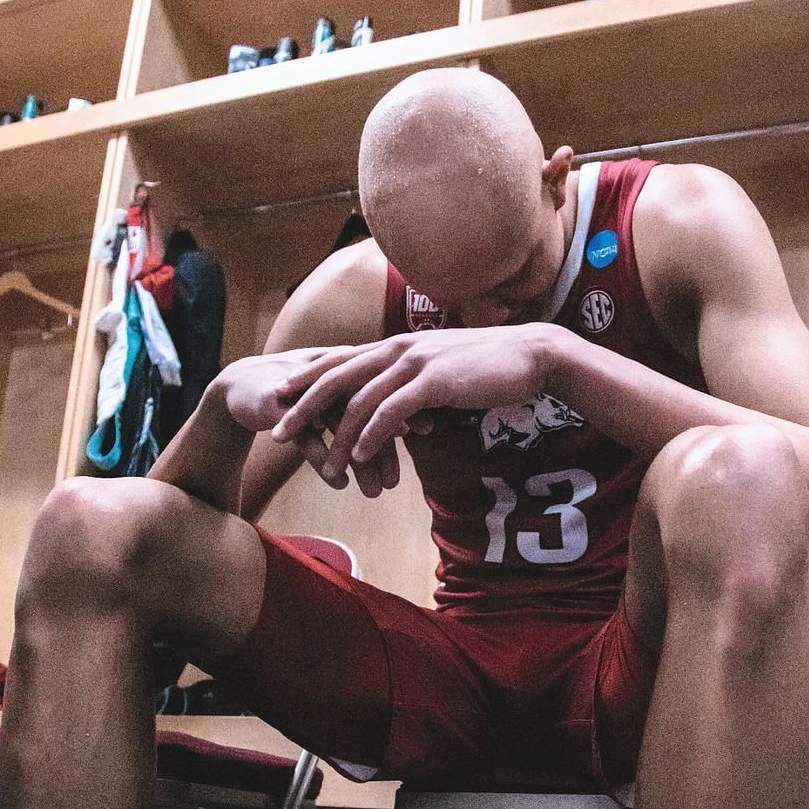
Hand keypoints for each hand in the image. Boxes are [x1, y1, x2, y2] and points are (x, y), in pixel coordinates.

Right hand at [217, 348, 400, 496]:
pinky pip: (306, 438)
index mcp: (346, 367)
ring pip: (339, 426)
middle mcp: (327, 375)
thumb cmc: (299, 395)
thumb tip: (410, 425)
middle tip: (396, 480)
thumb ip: (371, 409)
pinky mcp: (279, 406)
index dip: (406, 404)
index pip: (384, 384)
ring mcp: (303, 390)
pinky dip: (324, 461)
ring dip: (358, 461)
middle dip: (382, 446)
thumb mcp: (337, 398)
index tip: (430, 430)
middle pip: (365, 408)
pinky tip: (339, 484)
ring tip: (374, 493)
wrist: (240, 386)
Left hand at [269, 325, 552, 484]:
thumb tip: (403, 409)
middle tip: (278, 431)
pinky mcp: (434, 381)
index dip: (306, 379)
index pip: (340, 360)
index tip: (280, 398)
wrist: (531, 356)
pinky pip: (393, 410)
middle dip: (303, 405)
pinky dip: (374, 433)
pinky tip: (361, 455)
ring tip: (323, 463)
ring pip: (361, 399)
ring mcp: (414, 363)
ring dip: (338, 434)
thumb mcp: (443, 373)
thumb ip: (416, 386)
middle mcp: (398, 349)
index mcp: (396, 345)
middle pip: (337, 376)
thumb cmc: (489, 368)